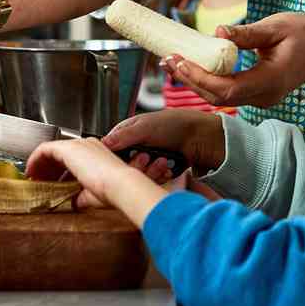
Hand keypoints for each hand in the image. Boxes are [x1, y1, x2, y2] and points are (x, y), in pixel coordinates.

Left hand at [28, 137, 168, 226]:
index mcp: (95, 154)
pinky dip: (35, 159)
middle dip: (46, 168)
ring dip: (40, 164)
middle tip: (38, 181)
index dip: (57, 171)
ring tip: (33, 178)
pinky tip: (31, 171)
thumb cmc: (113, 190)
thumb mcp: (93, 194)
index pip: (70, 159)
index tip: (49, 183)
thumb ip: (80, 196)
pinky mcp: (68, 148)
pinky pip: (45, 149)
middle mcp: (86, 146)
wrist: (120, 184)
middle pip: (59, 153)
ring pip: (51, 150)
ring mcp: (78, 145)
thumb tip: (73, 202)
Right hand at [99, 110, 226, 178]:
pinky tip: (168, 169)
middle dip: (137, 165)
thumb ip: (124, 136)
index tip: (120, 162)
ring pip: (138, 175)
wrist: (200, 138)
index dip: (113, 158)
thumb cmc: (175, 124)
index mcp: (128, 132)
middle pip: (124, 166)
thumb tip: (103, 143)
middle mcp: (136, 147)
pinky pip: (151, 181)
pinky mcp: (157, 171)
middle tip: (147, 157)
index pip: (110, 149)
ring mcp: (147, 160)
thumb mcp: (146, 127)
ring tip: (163, 161)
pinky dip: (160, 176)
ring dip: (151, 171)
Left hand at [162, 12, 304, 107]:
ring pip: (221, 98)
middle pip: (217, 98)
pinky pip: (229, 92)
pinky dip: (209, 81)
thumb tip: (218, 31)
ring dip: (196, 81)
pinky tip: (195, 66)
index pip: (224, 89)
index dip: (198, 77)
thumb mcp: (277, 27)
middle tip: (166, 60)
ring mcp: (262, 98)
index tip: (178, 60)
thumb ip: (247, 34)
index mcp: (269, 81)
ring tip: (173, 62)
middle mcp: (264, 96)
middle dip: (189, 80)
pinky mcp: (259, 93)